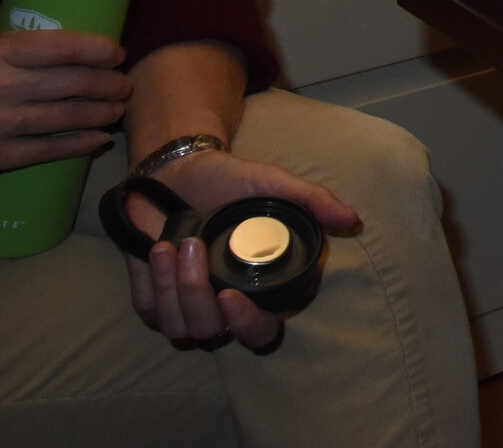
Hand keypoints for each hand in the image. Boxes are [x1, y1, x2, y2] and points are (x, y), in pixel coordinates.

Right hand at [0, 12, 129, 189]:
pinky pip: (46, 151)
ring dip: (101, 114)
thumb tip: (47, 8)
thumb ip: (0, 24)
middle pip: (71, 83)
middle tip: (123, 83)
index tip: (117, 52)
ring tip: (116, 109)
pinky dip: (79, 146)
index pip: (60, 45)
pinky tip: (97, 140)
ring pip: (64, 118)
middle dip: (108, 83)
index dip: (98, 49)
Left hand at [124, 150, 357, 350]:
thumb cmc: (228, 181)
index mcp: (256, 288)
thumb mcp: (272, 185)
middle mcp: (220, 307)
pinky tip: (157, 249)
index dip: (247, 325)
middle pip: (210, 331)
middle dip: (196, 295)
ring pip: (177, 327)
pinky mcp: (151, 300)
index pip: (259, 333)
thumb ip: (311, 201)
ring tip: (173, 242)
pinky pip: (149, 311)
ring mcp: (183, 308)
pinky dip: (152, 282)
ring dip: (173, 285)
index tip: (230, 296)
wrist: (177, 170)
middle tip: (194, 248)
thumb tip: (352, 220)